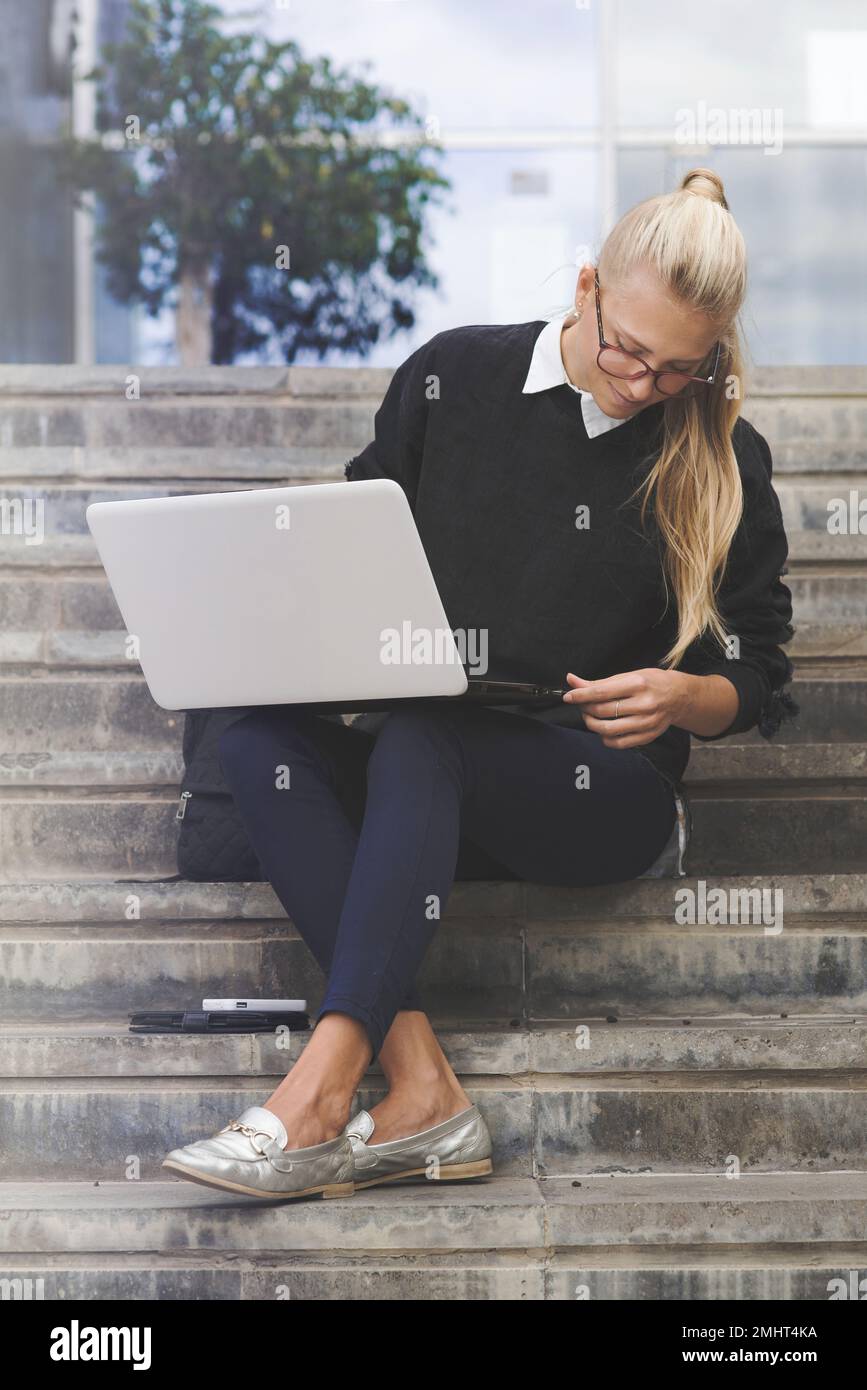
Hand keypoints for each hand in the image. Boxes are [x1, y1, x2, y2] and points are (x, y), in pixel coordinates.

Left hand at [563, 668, 690, 748]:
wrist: (679, 696)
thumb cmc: (651, 683)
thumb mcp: (628, 676)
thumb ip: (599, 682)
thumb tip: (572, 680)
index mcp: (638, 684)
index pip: (601, 692)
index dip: (580, 695)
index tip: (568, 696)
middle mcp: (644, 704)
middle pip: (602, 711)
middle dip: (585, 708)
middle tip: (581, 705)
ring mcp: (646, 722)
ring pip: (608, 730)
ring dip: (592, 724)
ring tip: (590, 716)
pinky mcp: (648, 736)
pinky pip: (618, 743)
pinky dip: (605, 738)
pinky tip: (603, 729)